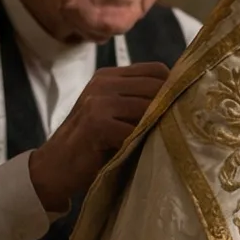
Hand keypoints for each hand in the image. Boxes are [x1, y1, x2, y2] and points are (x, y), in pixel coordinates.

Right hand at [28, 63, 170, 212]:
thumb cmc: (92, 146)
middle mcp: (103, 82)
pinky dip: (142, 143)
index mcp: (109, 76)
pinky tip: (143, 154)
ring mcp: (98, 101)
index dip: (174, 89)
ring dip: (159, 126)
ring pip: (148, 107)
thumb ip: (139, 104)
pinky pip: (134, 130)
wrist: (54, 168)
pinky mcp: (96, 123)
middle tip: (181, 129)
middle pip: (156, 86)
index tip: (184, 110)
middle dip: (172, 108)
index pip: (157, 70)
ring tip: (165, 143)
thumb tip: (186, 102)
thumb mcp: (114, 116)